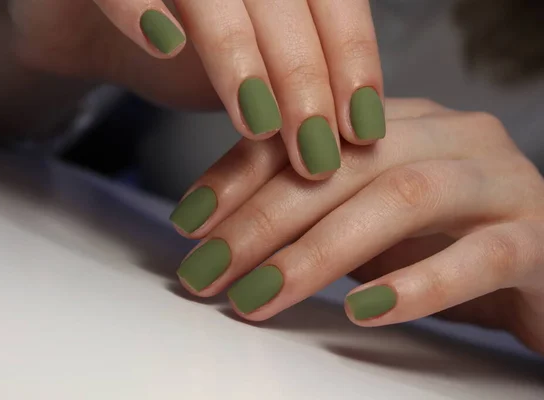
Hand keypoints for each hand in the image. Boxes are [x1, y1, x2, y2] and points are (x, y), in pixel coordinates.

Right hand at [9, 0, 384, 179]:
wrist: (89, 20)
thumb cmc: (182, 40)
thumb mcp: (247, 65)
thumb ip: (290, 82)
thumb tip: (347, 136)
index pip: (331, 0)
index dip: (351, 63)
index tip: (361, 132)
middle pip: (281, 0)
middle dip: (303, 79)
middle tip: (316, 152)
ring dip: (239, 54)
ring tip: (259, 125)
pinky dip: (140, 6)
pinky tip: (166, 44)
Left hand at [171, 98, 543, 354]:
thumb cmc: (446, 244)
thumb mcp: (369, 224)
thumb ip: (315, 213)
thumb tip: (224, 236)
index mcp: (403, 124)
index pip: (307, 137)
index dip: (240, 176)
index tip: (190, 223)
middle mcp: (450, 136)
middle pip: (342, 165)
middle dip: (264, 220)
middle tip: (210, 271)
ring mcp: (499, 180)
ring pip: (400, 199)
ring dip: (318, 253)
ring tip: (259, 297)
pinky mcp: (538, 236)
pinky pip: (478, 257)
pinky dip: (414, 285)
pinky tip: (363, 310)